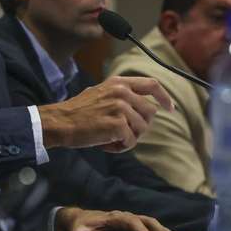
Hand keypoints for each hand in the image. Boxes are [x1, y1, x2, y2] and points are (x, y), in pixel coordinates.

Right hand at [38, 76, 171, 151]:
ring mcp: (120, 108)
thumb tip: (144, 105)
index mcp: (118, 82)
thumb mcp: (101, 92)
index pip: (152, 84)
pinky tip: (105, 144)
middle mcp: (122, 92)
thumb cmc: (78, 111)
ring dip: (129, 138)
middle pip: (150, 112)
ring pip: (142, 129)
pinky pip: (131, 141)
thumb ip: (121, 95)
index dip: (164, 97)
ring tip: (110, 138)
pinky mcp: (117, 125)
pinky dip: (120, 147)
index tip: (170, 108)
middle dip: (141, 126)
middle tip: (123, 133)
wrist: (60, 122)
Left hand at [56, 207, 180, 230]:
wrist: (78, 218)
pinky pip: (148, 227)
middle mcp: (122, 216)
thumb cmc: (78, 227)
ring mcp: (128, 219)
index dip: (140, 229)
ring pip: (149, 223)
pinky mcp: (131, 224)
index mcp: (111, 217)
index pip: (129, 221)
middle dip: (159, 229)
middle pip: (144, 220)